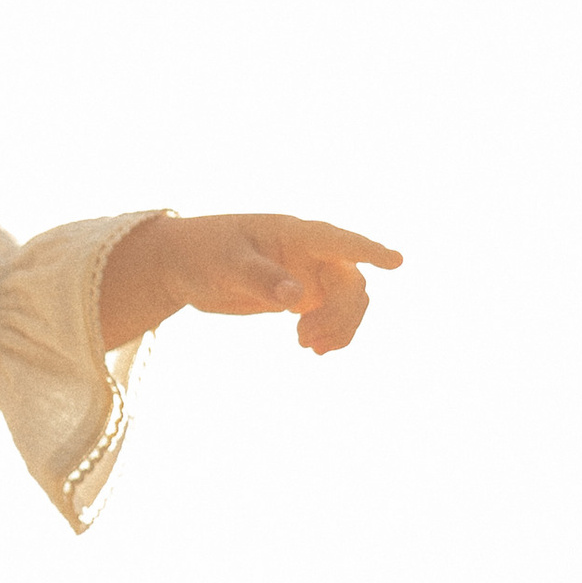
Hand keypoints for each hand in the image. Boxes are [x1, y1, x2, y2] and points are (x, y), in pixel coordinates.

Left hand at [99, 212, 401, 355]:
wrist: (183, 265)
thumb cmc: (202, 254)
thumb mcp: (225, 266)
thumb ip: (260, 279)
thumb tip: (296, 298)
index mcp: (292, 234)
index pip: (338, 240)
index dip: (368, 250)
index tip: (397, 262)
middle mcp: (308, 252)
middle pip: (349, 281)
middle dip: (340, 314)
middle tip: (306, 342)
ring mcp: (308, 273)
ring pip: (348, 300)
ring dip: (340, 327)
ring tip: (309, 349)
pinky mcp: (302, 294)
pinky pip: (332, 313)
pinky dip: (331, 332)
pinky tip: (313, 349)